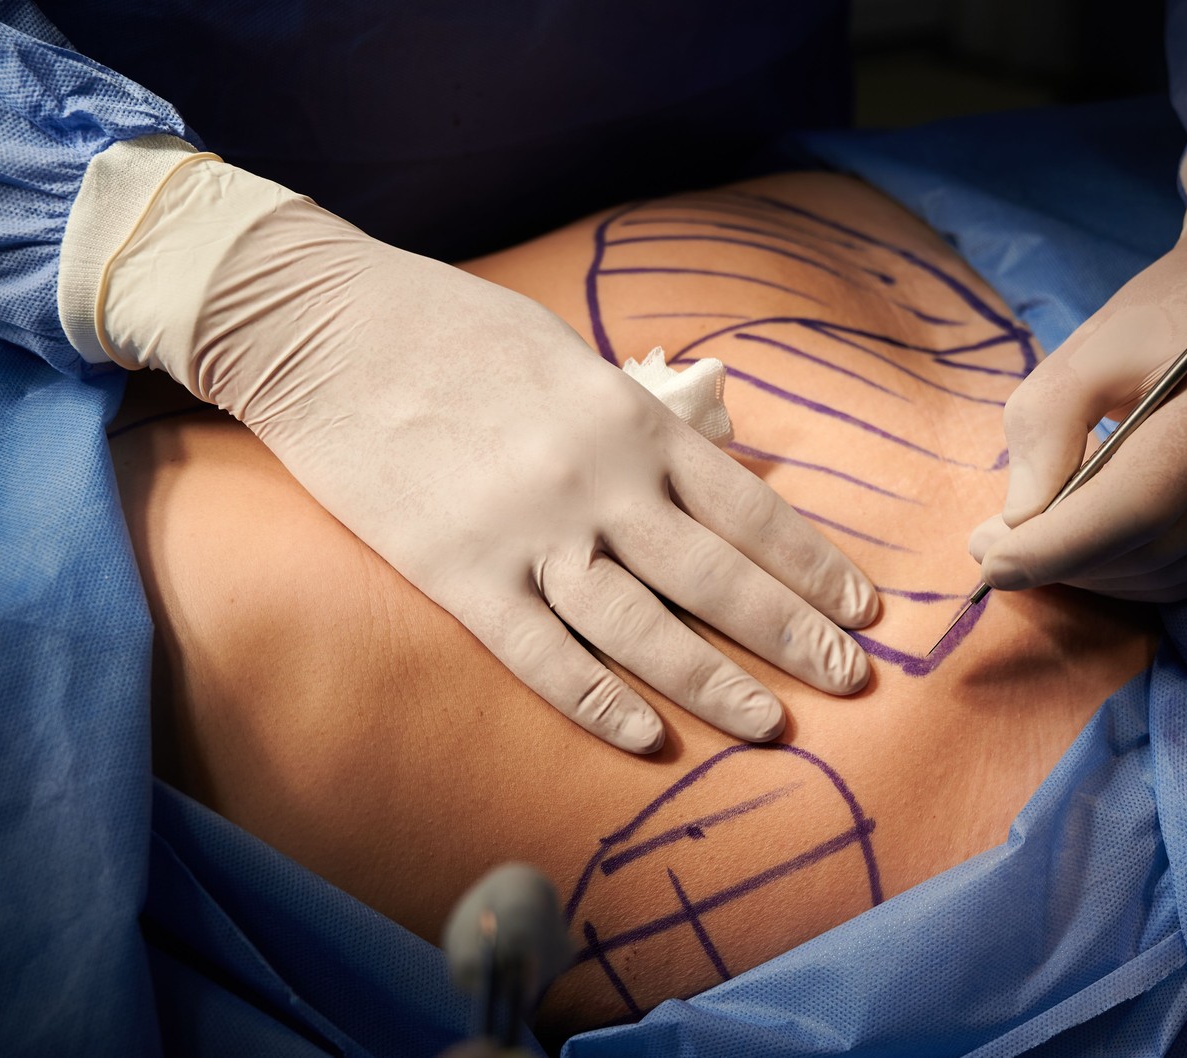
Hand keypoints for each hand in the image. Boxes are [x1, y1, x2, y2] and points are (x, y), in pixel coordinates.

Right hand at [100, 160, 876, 752]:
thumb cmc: (454, 330)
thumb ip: (636, 424)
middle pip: (717, 578)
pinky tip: (648, 738)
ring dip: (714, 683)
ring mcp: (529, 534)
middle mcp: (598, 482)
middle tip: (850, 681)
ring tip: (771, 725)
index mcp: (632, 422)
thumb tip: (702, 475)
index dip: (813, 566)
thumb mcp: (571, 357)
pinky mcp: (458, 574)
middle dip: (793, 635)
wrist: (325, 327)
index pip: (750, 510)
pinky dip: (597, 701)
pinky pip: (542, 655)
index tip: (860, 610)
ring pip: (643, 629)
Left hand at [966, 209, 1186, 600]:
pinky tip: (1104, 538)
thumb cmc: (1180, 306)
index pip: (1139, 504)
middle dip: (1064, 561)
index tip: (991, 564)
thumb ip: (1047, 422)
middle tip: (996, 548)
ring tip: (1049, 537)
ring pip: (1171, 576)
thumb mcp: (1097, 340)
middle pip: (1150, 550)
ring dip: (1097, 572)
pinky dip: (1138, 569)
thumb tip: (1021, 521)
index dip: (1060, 547)